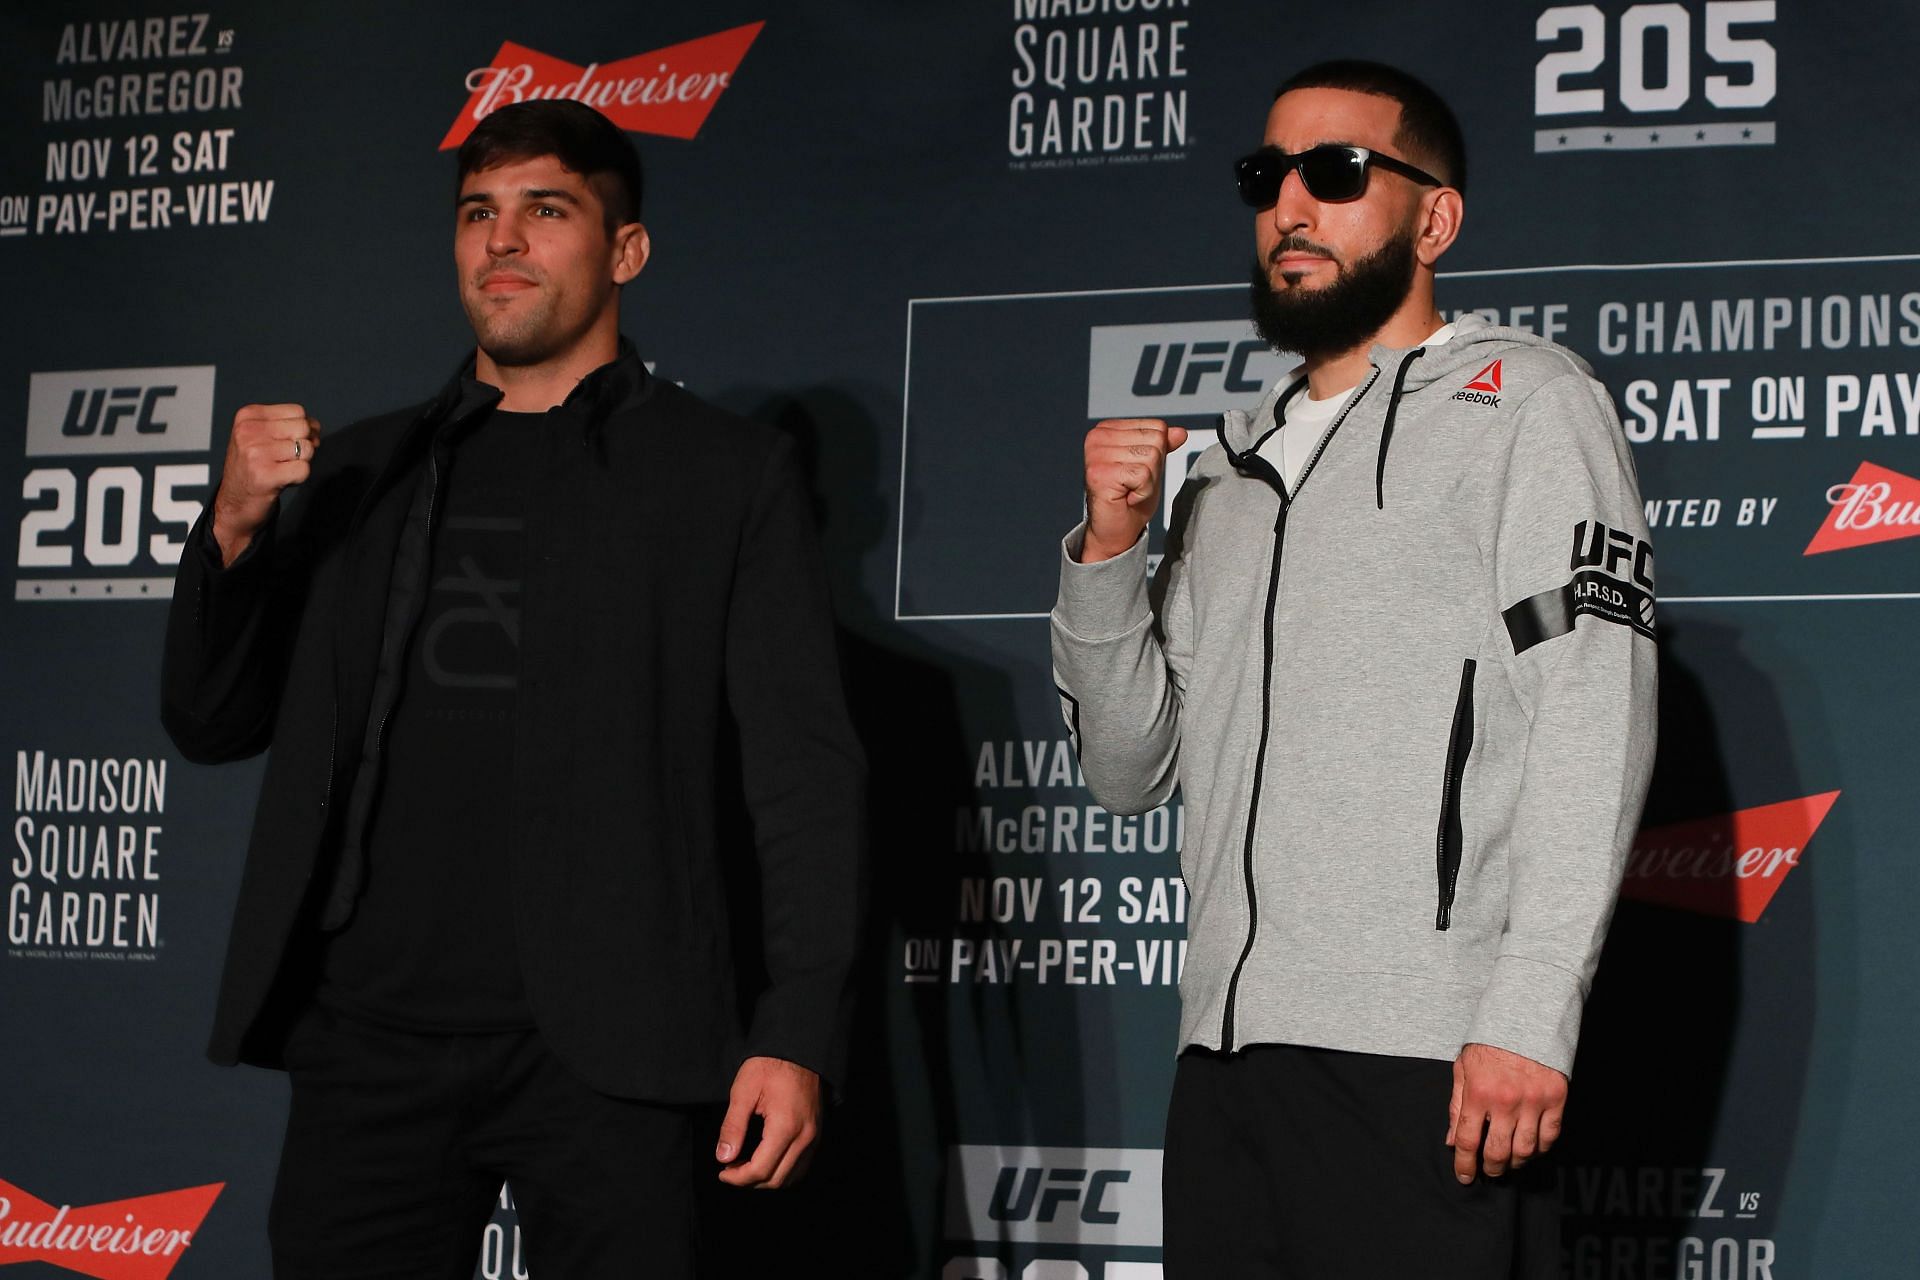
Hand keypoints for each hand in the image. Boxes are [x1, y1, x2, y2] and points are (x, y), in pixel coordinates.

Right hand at [210, 403, 320, 565]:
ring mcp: (255, 453)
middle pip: (304, 428)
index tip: (288, 443)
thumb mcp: (262, 436)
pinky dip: (299, 478)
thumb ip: (289, 425)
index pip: (297, 411)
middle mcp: (248, 431)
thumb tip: (316, 427)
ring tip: (280, 470)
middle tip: (285, 459)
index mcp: (247, 416)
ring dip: (301, 463)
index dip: (302, 429)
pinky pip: (304, 469)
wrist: (235, 503)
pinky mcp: (265, 476)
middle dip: (304, 445)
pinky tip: (281, 481)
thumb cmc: (253, 468)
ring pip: (307, 449)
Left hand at [714, 1056, 821, 1188]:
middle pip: (776, 1180)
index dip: (737, 1178)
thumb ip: (733, 1127)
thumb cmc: (770, 1065)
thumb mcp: (744, 1091)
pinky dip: (782, 1172)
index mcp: (785, 1126)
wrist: (799, 1049)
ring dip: (766, 1179)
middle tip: (730, 1170)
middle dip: (749, 1181)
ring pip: (791, 1177)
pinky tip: (766, 1161)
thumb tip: (724, 1158)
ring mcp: (814, 1137)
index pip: (760, 1170)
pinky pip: (801, 1166)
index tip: (722, 1172)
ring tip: (746, 1166)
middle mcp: (805, 1137)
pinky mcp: (816, 1134)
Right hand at [1080, 418, 1187, 562]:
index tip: (1136, 471)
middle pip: (1156, 440)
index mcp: (1108, 429)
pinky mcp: (1100, 473)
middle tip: (1132, 484)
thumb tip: (1180, 432)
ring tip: (1129, 490)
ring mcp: (1097, 454)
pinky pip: (1143, 475)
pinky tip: (1126, 498)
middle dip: (1153, 468)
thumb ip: (1163, 446)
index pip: (1157, 427)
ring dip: (1147, 482)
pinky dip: (1142, 492)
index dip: (1156, 454)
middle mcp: (1098, 437)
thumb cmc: (1129, 499)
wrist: (1115, 530)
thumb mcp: (1152, 466)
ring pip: (1151, 456)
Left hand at [1446, 1042, 1566, 1182]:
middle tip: (1489, 1171)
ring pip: (1525, 1150)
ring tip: (1509, 1163)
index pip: (1467, 1140)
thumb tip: (1451, 1140)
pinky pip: (1550, 1136)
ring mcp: (1533, 1101)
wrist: (1525, 1015)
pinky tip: (1531, 1149)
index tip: (1464, 1176)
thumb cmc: (1489, 1042)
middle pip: (1497, 1151)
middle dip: (1491, 1168)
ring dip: (1516, 1163)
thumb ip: (1456, 1105)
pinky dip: (1541, 1149)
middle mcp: (1505, 1101)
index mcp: (1477, 1092)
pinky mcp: (1556, 1098)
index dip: (1464, 1164)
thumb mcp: (1463, 1067)